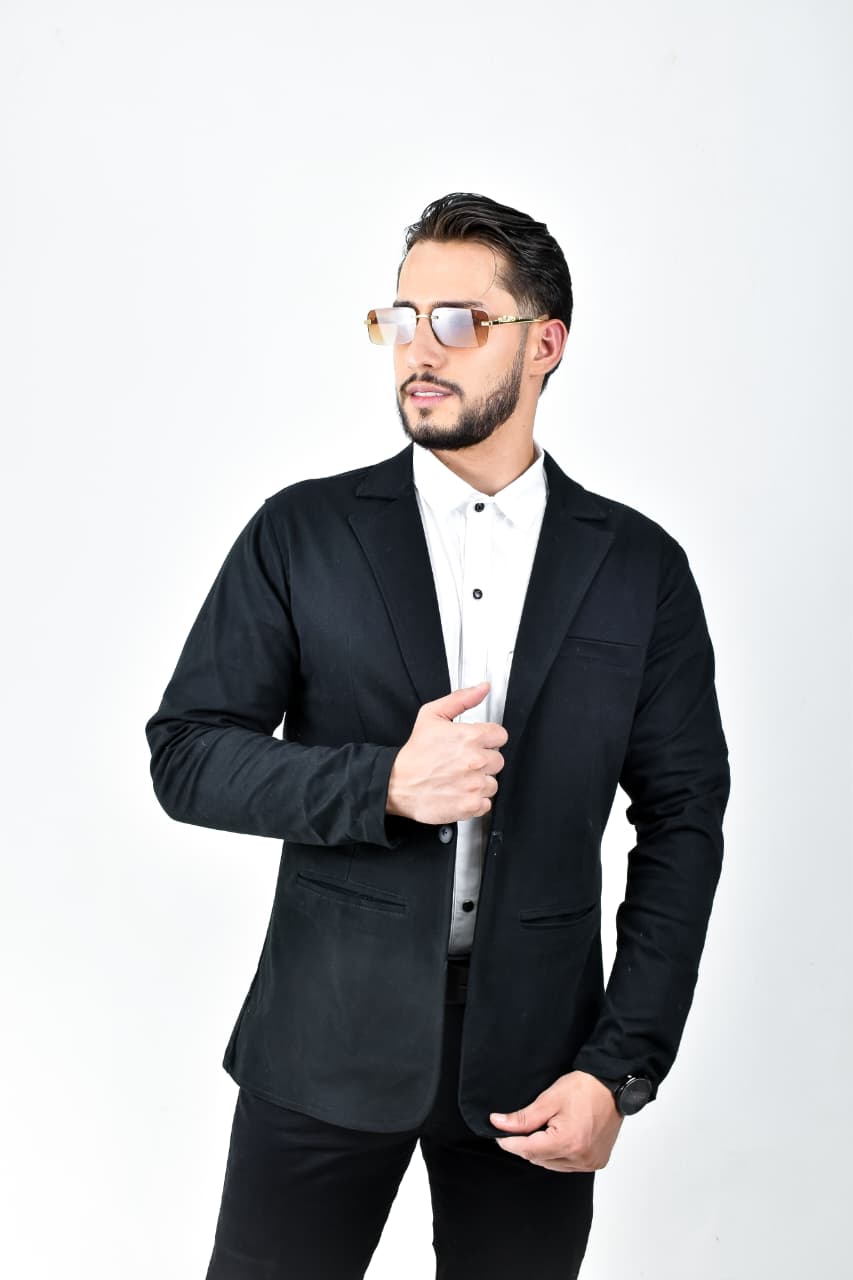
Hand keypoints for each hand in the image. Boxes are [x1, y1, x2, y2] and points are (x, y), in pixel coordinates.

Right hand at [386, 681, 507, 825]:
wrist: (396, 784)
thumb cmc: (414, 753)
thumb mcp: (431, 715)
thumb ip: (461, 699)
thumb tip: (482, 689)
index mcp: (470, 737)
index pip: (500, 735)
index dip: (487, 739)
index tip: (476, 744)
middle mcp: (476, 760)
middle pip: (498, 760)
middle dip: (483, 760)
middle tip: (463, 762)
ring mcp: (475, 784)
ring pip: (493, 783)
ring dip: (479, 782)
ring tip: (459, 778)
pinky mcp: (471, 804)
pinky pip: (486, 803)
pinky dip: (475, 801)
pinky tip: (459, 793)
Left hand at [489, 1070, 623, 1171]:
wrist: (611, 1086)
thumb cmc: (583, 1089)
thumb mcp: (548, 1099)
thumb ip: (522, 1117)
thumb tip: (498, 1124)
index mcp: (567, 1142)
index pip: (527, 1149)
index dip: (509, 1142)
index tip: (498, 1135)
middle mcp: (580, 1158)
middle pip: (538, 1158)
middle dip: (526, 1144)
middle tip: (522, 1127)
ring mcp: (589, 1162)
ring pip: (551, 1164)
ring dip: (542, 1151)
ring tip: (544, 1130)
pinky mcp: (596, 1162)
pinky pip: (567, 1165)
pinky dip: (558, 1155)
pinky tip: (558, 1139)